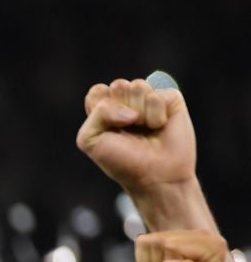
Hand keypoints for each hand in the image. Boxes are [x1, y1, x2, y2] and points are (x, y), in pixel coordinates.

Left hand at [76, 78, 195, 196]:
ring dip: (138, 114)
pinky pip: (157, 95)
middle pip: (118, 85)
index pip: (98, 91)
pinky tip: (160, 127)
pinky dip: (156, 115)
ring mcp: (149, 99)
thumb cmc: (121, 161)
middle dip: (120, 110)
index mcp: (106, 109)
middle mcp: (128, 101)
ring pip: (138, 86)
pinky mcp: (171, 100)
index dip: (101, 108)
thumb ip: (97, 113)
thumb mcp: (90, 139)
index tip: (108, 129)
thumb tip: (131, 108)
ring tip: (144, 130)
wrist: (154, 176)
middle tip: (128, 130)